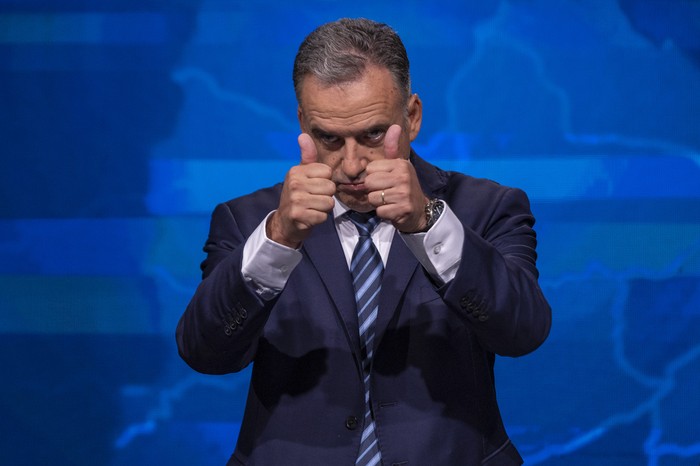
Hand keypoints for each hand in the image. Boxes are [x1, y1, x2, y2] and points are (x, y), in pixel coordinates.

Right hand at [267, 133, 335, 247]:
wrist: (285, 222)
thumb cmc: (298, 196)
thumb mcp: (302, 174)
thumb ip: (307, 156)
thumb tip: (303, 135)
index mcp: (296, 171)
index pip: (328, 172)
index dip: (325, 181)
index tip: (313, 187)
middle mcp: (295, 183)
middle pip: (330, 187)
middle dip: (326, 196)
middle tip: (313, 199)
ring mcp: (295, 199)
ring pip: (329, 202)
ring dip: (323, 208)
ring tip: (311, 207)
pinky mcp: (298, 215)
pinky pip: (323, 216)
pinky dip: (319, 219)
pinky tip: (309, 217)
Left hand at [365, 124, 428, 232]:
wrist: (419, 210)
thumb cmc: (404, 186)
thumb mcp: (399, 165)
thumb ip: (392, 148)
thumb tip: (394, 126)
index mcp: (401, 164)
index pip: (369, 169)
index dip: (374, 177)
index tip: (386, 181)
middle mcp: (403, 177)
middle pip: (369, 183)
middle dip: (374, 190)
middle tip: (387, 192)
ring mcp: (404, 193)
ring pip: (373, 198)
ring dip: (378, 203)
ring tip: (390, 201)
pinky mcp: (403, 209)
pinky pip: (379, 211)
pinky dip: (384, 213)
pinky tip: (393, 209)